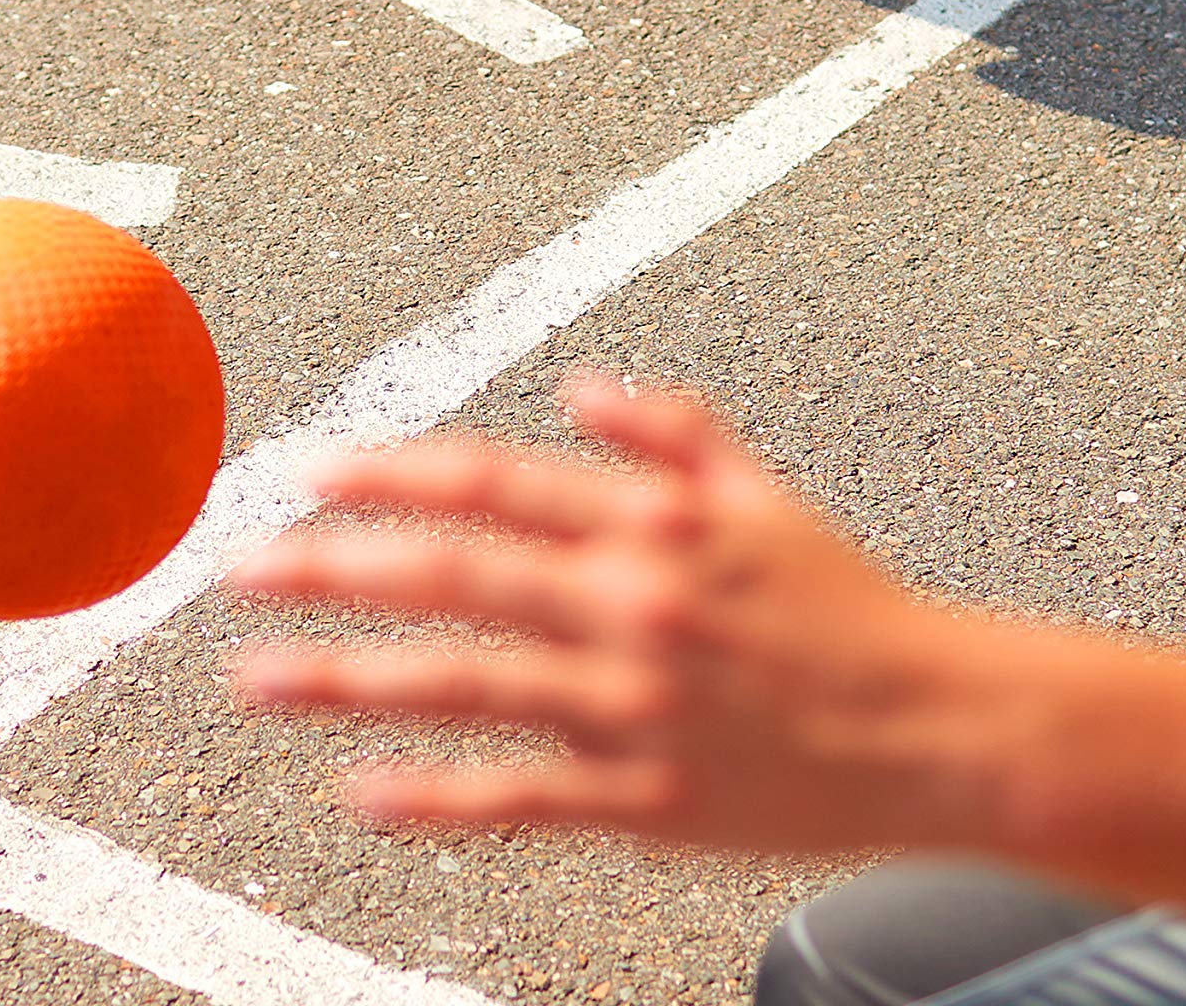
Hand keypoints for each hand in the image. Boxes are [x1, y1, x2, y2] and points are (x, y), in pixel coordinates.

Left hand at [228, 378, 981, 852]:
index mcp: (653, 520)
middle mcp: (629, 601)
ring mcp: (632, 704)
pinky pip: (520, 798)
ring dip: (346, 677)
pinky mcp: (647, 796)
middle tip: (243, 567)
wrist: (942, 725)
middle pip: (453, 571)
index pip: (491, 478)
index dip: (390, 468)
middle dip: (332, 565)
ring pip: (463, 682)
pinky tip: (362, 790)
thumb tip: (583, 387)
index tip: (311, 466)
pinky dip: (435, 797)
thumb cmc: (853, 607)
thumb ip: (669, 431)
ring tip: (257, 676)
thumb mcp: (766, 491)